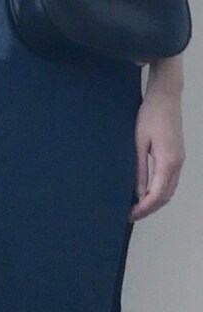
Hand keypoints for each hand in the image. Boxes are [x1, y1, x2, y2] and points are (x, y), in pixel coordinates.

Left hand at [130, 80, 184, 220]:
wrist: (166, 96)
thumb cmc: (149, 115)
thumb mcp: (138, 142)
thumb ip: (139, 169)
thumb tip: (138, 192)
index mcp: (168, 162)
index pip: (157, 195)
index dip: (144, 208)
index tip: (129, 215)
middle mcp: (178, 164)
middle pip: (166, 196)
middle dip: (149, 209)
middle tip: (130, 215)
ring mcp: (180, 160)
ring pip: (170, 189)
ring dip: (155, 201)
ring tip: (135, 206)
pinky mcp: (177, 155)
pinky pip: (170, 180)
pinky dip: (160, 191)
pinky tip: (145, 191)